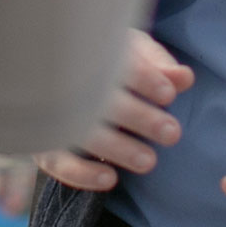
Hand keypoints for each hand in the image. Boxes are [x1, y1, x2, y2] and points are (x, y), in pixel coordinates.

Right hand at [34, 32, 193, 192]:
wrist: (47, 60)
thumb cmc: (102, 54)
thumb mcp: (130, 48)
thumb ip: (158, 64)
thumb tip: (185, 79)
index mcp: (88, 48)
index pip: (115, 62)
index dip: (144, 78)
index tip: (168, 95)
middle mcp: (63, 78)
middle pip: (99, 99)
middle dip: (138, 116)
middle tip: (172, 133)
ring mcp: (49, 112)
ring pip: (79, 133)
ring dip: (116, 148)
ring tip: (149, 161)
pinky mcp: (39, 141)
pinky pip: (56, 163)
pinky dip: (82, 174)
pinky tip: (111, 179)